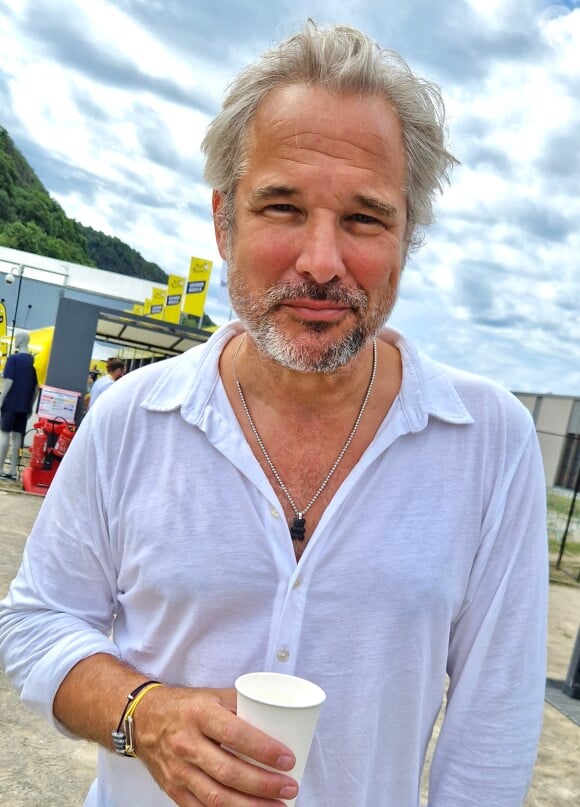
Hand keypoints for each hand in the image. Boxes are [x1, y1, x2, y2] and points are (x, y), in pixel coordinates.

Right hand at [134, 685, 298, 805]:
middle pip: (229, 772)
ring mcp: (178, 770)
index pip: (234, 734)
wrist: (143, 719)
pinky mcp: (173, 790)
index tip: (288, 759)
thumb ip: (242, 706)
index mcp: (200, 714)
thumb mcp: (213, 696)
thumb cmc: (186, 706)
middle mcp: (187, 743)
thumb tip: (279, 717)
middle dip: (264, 784)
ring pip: (217, 797)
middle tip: (290, 787)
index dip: (263, 749)